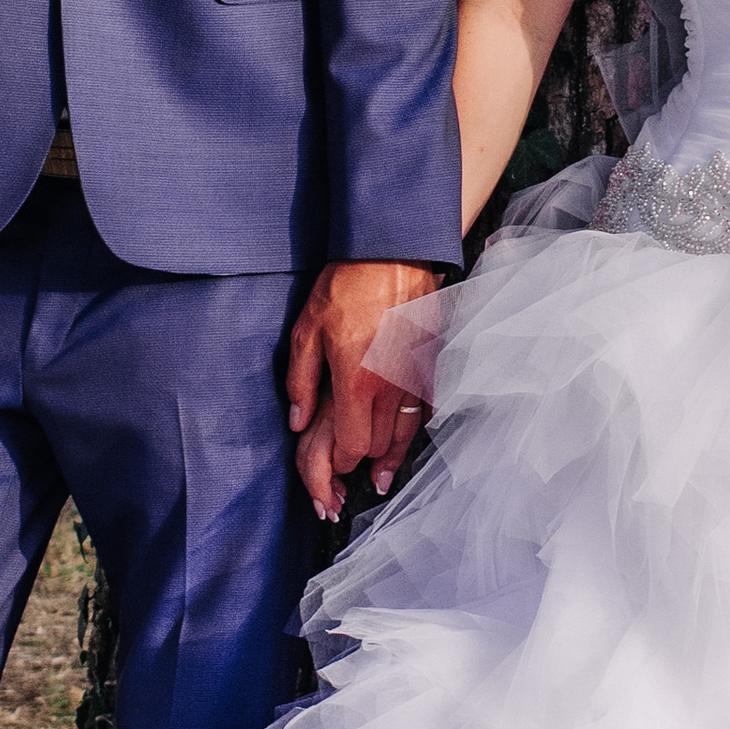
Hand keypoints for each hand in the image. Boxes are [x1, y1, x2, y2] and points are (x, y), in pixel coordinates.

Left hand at [284, 259, 439, 523]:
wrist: (392, 253)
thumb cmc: (346, 288)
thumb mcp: (307, 331)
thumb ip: (301, 382)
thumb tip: (298, 420)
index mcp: (357, 383)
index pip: (352, 447)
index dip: (341, 465)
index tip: (334, 466)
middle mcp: (391, 387)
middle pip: (380, 447)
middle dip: (365, 464)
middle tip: (355, 473)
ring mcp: (415, 377)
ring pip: (407, 433)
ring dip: (393, 455)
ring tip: (384, 475)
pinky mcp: (431, 364)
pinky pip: (427, 409)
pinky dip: (415, 427)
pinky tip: (407, 434)